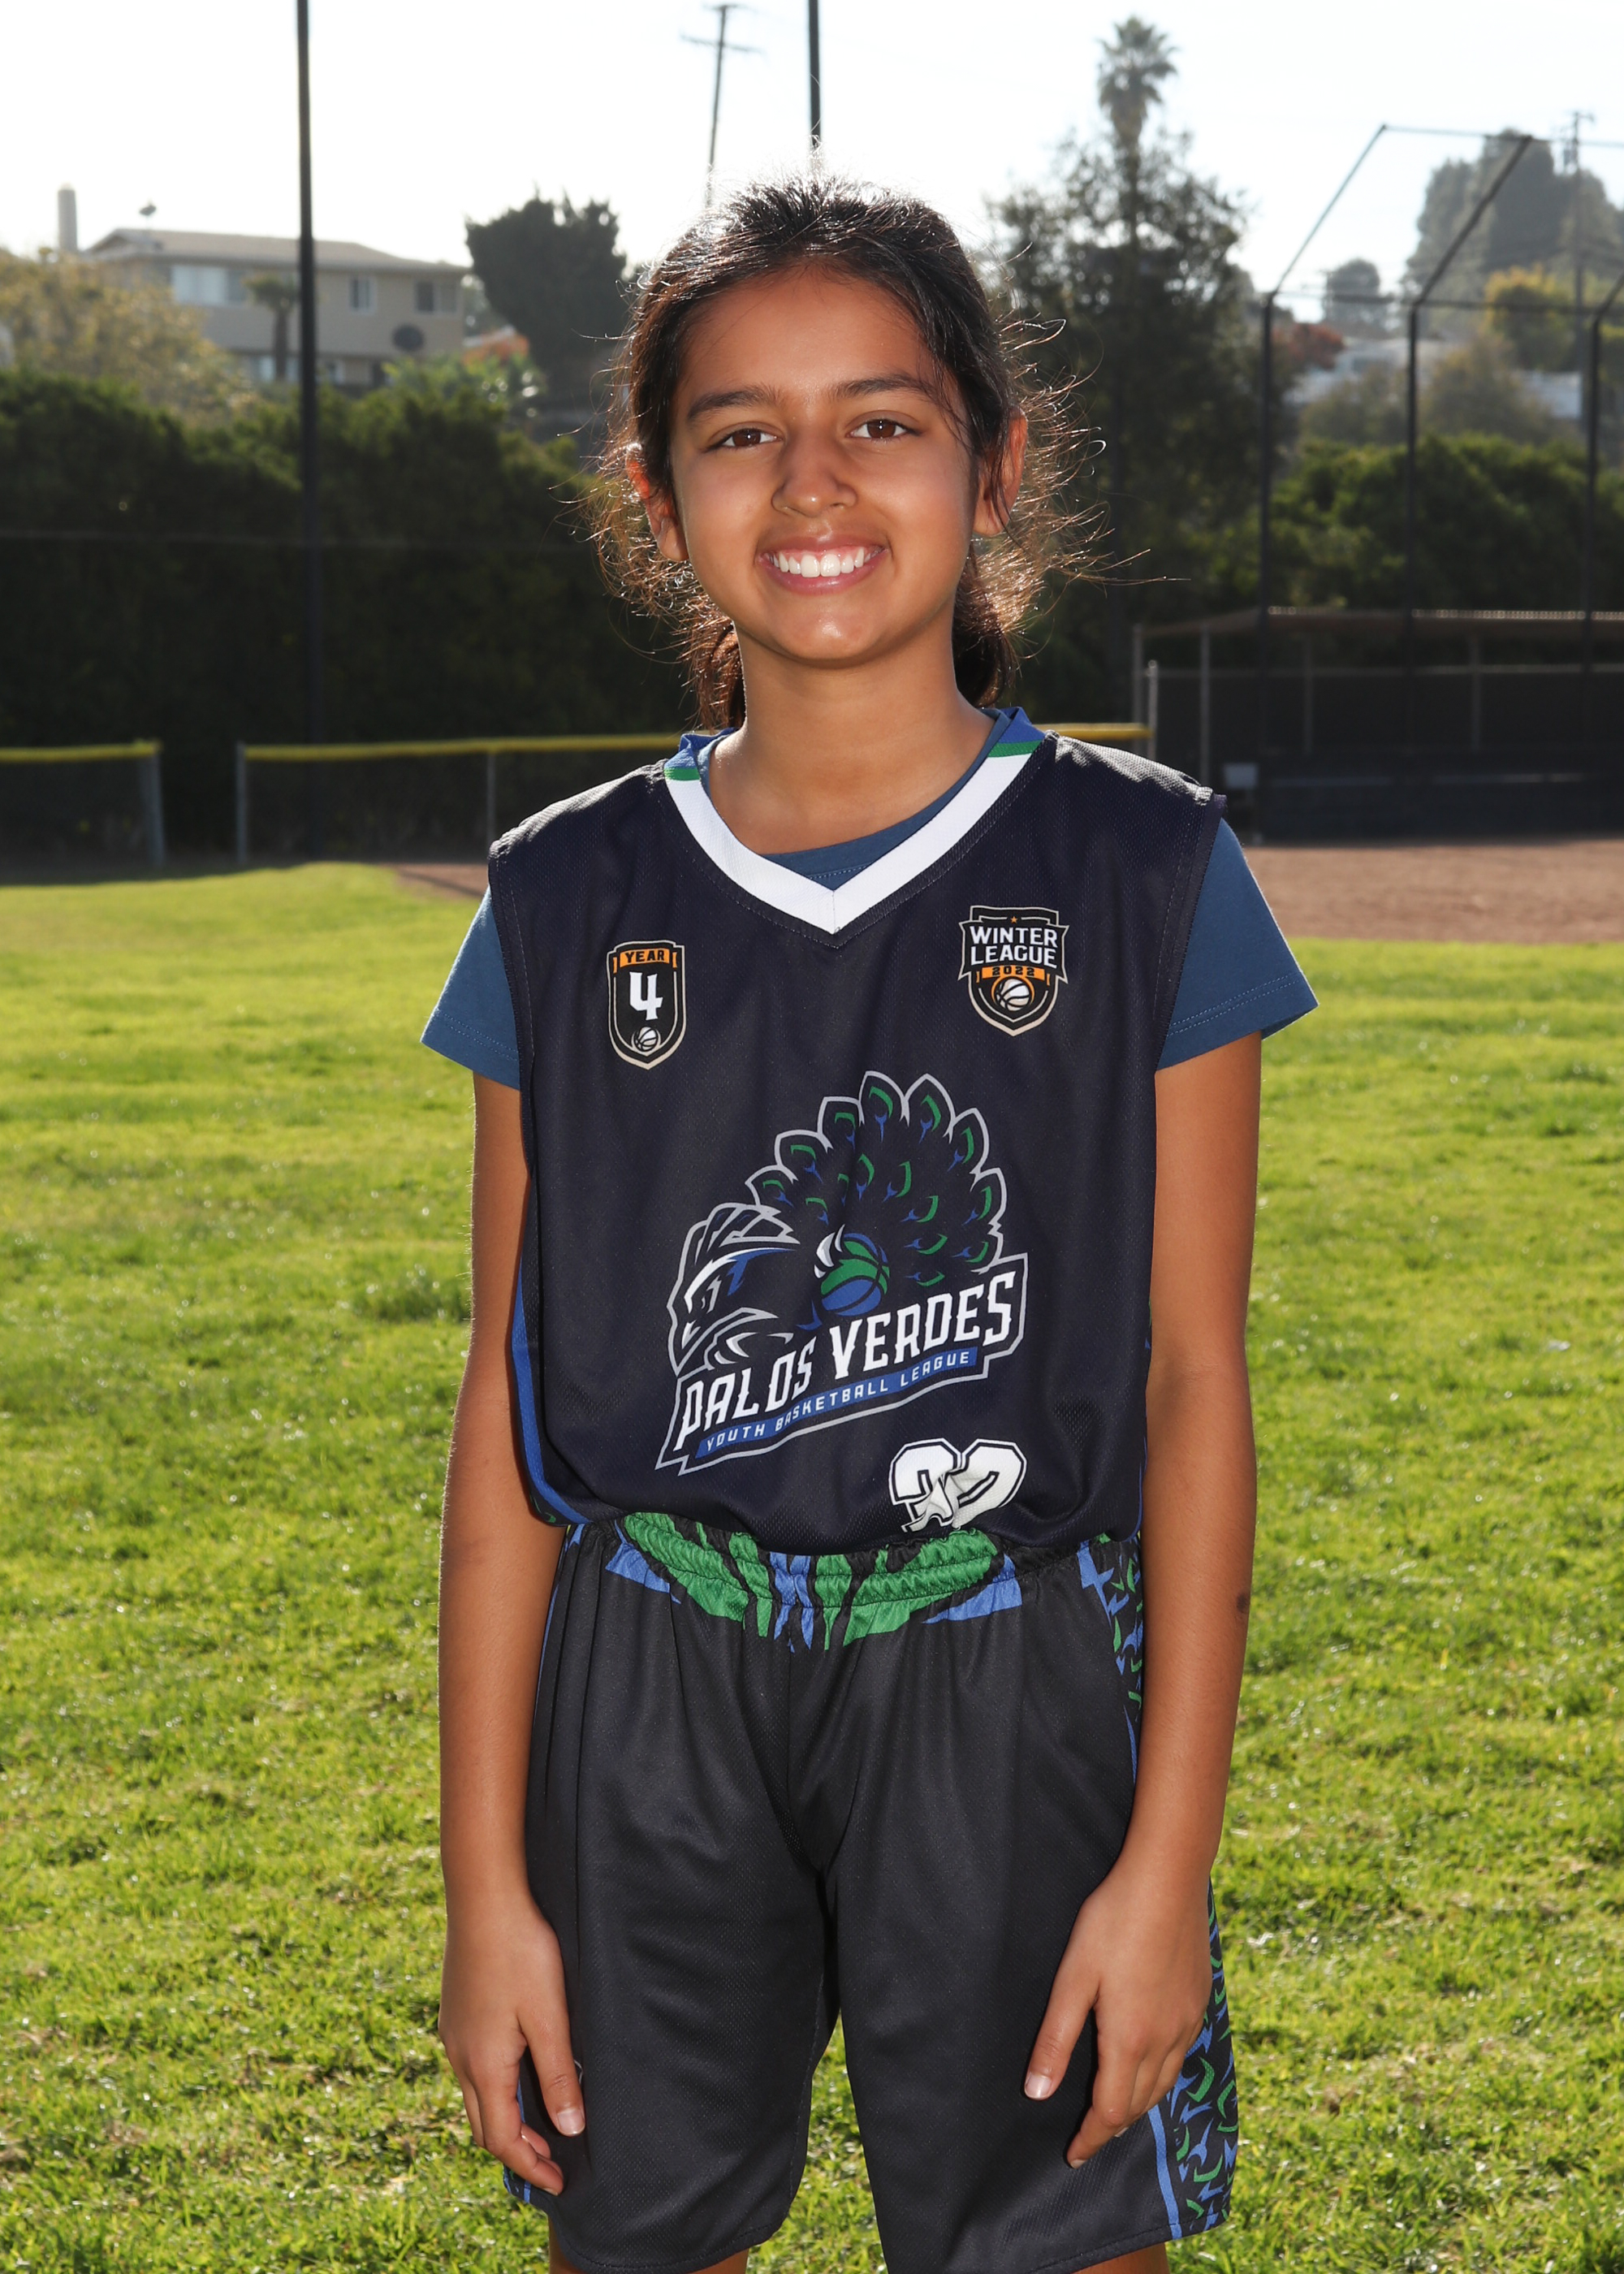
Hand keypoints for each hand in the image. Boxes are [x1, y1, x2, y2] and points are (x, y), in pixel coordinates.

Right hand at [439, 1888, 582, 2193]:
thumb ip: (558, 2074)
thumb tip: (569, 2128)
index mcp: (484, 2065)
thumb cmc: (520, 1953)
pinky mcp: (455, 2014)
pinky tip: (517, 2071)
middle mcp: (460, 2056)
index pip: (502, 2139)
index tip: (558, 2183)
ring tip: (540, 2122)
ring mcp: (453, 2035)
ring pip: (475, 2096)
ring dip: (505, 2117)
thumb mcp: (549, 2017)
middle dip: (516, 2150)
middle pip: (483, 2125)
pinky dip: (495, 2088)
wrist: (483, 1898)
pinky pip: (471, 2068)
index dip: (530, 2166)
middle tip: (551, 2159)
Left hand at [1024, 1852, 1211, 2166]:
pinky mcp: (1199, 2001)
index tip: (1073, 2155)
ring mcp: (1187, 2021)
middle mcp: (1165, 2039)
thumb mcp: (1073, 1978)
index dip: (1091, 2138)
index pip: (1110, 2111)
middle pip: (1139, 2104)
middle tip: (1089, 2136)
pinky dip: (1161, 2075)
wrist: (1168, 1879)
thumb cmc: (1113, 1922)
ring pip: (1164, 2083)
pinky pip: (1181, 2056)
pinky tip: (1149, 2063)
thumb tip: (1037, 2093)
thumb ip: (1056, 2038)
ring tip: (1116, 2111)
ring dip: (1138, 2104)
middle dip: (1112, 2126)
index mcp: (1129, 2038)